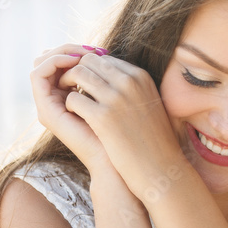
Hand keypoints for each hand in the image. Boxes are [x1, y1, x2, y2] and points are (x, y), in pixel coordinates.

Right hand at [30, 44, 113, 175]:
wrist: (115, 162)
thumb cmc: (121, 133)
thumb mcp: (112, 96)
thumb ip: (102, 77)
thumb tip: (101, 51)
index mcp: (68, 97)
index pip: (61, 62)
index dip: (77, 50)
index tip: (102, 50)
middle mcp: (54, 101)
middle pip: (48, 60)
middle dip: (68, 48)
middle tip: (92, 48)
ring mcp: (47, 106)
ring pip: (41, 63)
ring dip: (61, 52)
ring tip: (83, 53)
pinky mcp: (45, 110)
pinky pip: (38, 74)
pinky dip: (54, 62)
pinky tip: (76, 61)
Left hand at [58, 50, 186, 202]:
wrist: (159, 168)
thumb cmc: (154, 140)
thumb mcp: (151, 104)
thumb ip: (135, 87)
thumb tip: (113, 78)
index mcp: (140, 77)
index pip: (104, 59)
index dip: (90, 69)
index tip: (84, 83)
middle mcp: (129, 82)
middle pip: (88, 61)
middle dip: (75, 72)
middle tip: (70, 87)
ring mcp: (115, 98)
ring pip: (77, 74)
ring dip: (68, 85)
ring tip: (69, 100)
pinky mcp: (102, 118)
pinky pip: (73, 98)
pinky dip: (69, 105)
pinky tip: (73, 115)